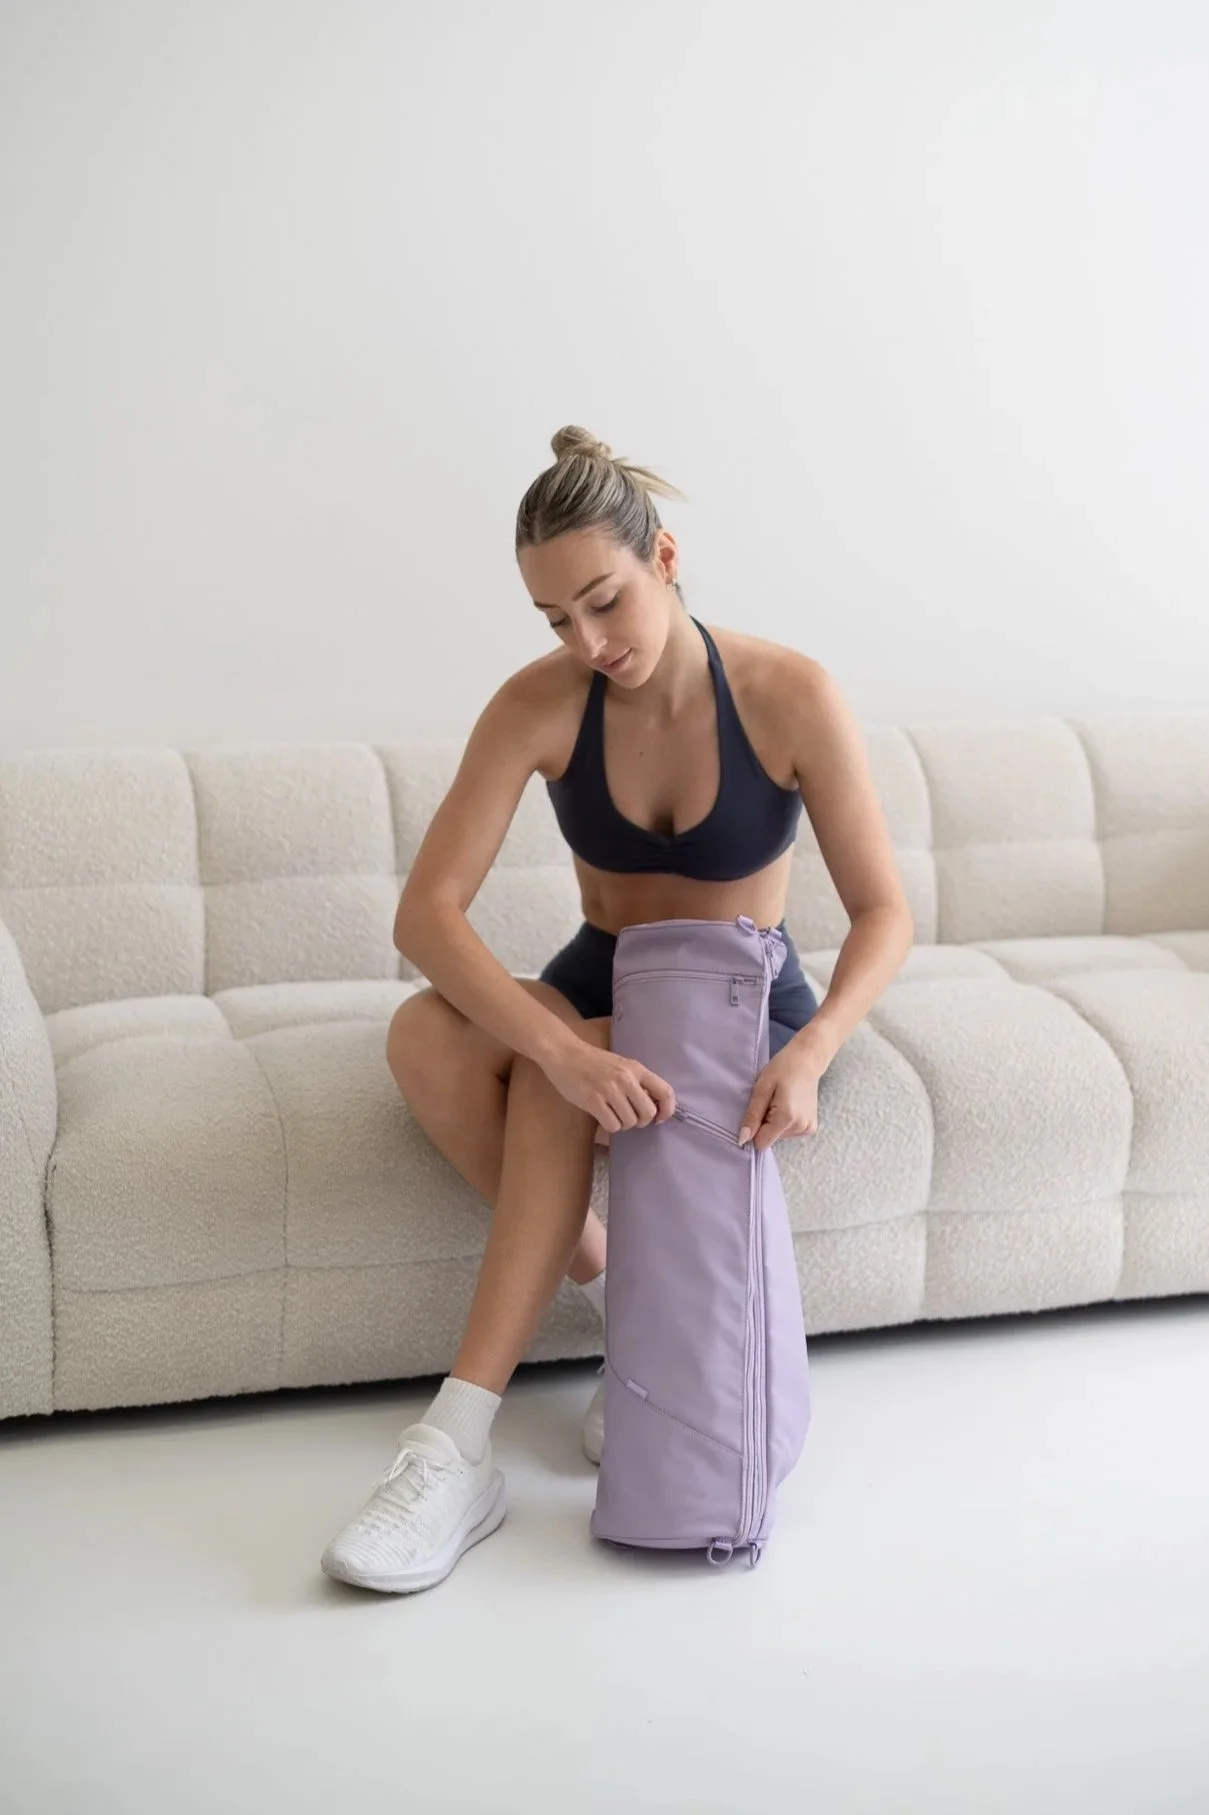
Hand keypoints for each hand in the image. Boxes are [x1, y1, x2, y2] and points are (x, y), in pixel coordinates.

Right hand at [543, 1041, 675, 1134]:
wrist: (564, 1054)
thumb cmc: (594, 1061)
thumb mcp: (622, 1065)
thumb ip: (638, 1082)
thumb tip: (654, 1106)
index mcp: (636, 1069)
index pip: (665, 1092)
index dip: (668, 1110)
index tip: (659, 1118)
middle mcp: (626, 1079)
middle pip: (648, 1113)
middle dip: (642, 1121)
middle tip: (631, 1116)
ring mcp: (609, 1090)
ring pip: (630, 1122)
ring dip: (623, 1123)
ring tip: (613, 1113)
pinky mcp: (593, 1101)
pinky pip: (612, 1126)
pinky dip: (610, 1126)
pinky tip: (603, 1116)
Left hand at [739, 1044, 821, 1150]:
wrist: (807, 1060)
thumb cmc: (783, 1068)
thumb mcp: (762, 1088)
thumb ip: (752, 1115)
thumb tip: (743, 1139)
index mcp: (786, 1118)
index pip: (761, 1142)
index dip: (755, 1128)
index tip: (758, 1109)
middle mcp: (800, 1128)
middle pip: (770, 1139)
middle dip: (765, 1123)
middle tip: (770, 1101)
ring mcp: (808, 1128)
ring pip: (779, 1136)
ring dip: (774, 1122)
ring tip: (780, 1101)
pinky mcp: (811, 1127)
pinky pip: (789, 1132)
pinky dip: (785, 1122)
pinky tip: (789, 1105)